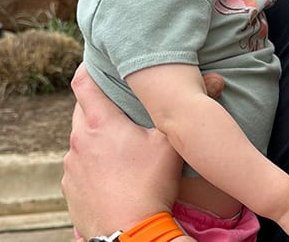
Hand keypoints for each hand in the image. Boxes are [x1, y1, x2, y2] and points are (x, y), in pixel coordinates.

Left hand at [62, 64, 185, 238]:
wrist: (130, 234)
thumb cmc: (150, 186)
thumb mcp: (172, 145)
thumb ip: (187, 112)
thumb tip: (217, 80)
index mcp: (99, 123)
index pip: (82, 82)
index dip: (89, 68)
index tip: (98, 63)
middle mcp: (78, 141)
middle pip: (82, 111)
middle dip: (98, 106)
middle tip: (120, 107)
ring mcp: (71, 168)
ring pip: (81, 142)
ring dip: (96, 139)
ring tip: (120, 146)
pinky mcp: (71, 191)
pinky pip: (80, 168)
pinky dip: (93, 165)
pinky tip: (113, 174)